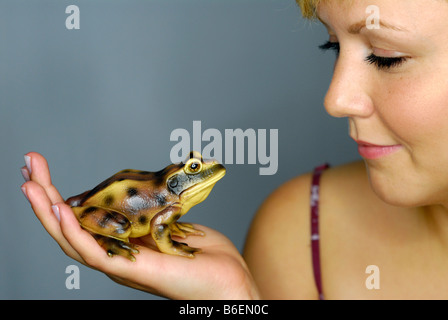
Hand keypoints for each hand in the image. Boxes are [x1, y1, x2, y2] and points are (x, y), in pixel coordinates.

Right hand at [20, 152, 259, 298]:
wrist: (228, 282)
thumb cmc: (204, 257)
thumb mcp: (172, 222)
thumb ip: (152, 211)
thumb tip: (142, 192)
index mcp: (122, 244)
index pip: (82, 220)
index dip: (61, 197)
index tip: (46, 169)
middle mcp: (115, 255)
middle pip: (69, 227)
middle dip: (46, 196)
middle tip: (29, 165)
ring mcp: (120, 265)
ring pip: (72, 240)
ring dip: (48, 211)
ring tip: (30, 185)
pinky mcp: (131, 270)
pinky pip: (93, 253)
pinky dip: (73, 232)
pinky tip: (59, 211)